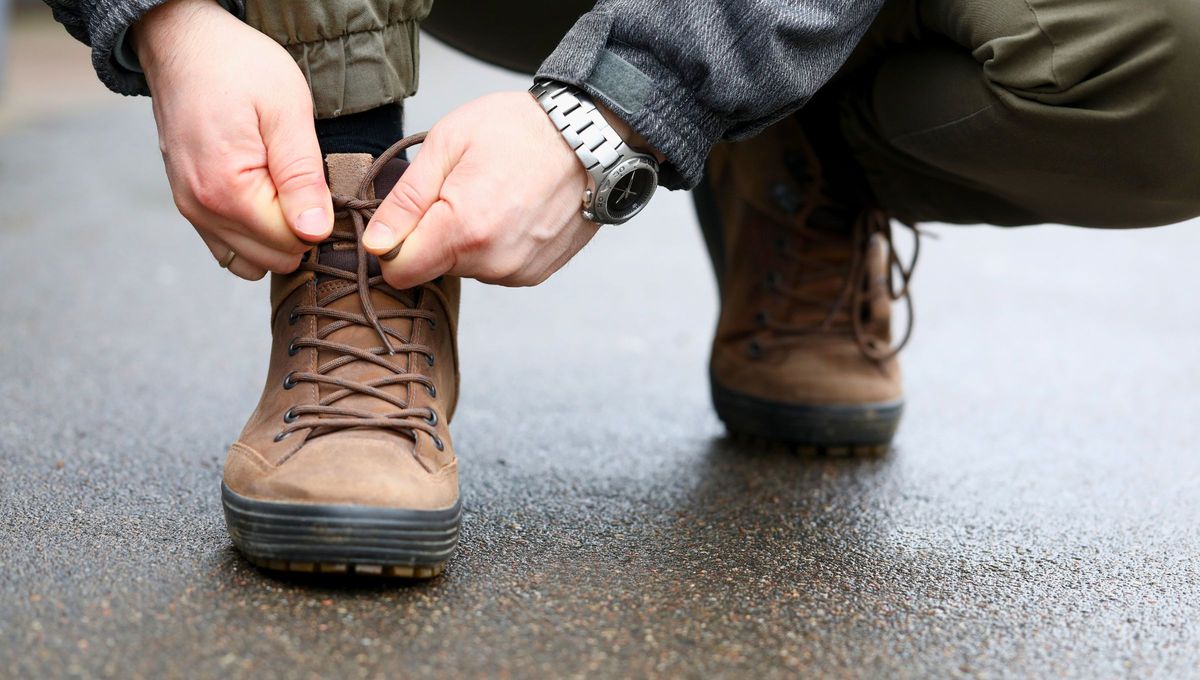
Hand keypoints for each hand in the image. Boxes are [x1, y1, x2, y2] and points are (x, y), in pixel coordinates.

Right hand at [133, 0, 331, 279]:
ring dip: (276, 239)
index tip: (326, 189)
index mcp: (227, 190)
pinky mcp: (189, 205)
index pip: (292, 244)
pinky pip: (228, 247)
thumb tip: (316, 232)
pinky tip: (267, 199)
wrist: (185, 42)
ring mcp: (191, 210)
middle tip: (308, 186)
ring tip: (287, 191)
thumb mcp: (287, 111)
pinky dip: (252, 236)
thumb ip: (302, 176)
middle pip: (273, 259)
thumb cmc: (239, 67)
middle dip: (300, 233)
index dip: (320, 223)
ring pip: (250, 262)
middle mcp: (202, 210)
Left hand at [361, 91, 598, 287]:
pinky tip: (513, 210)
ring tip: (493, 195)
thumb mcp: (448, 143)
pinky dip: (495, 244)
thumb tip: (375, 245)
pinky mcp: (536, 273)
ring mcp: (518, 272)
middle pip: (433, 269)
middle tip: (461, 190)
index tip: (408, 216)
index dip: (394, 245)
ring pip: (465, 269)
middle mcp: (493, 263)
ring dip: (467, 240)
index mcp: (464, 231)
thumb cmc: (519, 129)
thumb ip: (406, 199)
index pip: (398, 272)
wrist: (590, 136)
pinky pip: (495, 268)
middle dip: (435, 235)